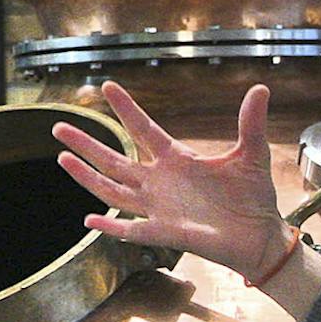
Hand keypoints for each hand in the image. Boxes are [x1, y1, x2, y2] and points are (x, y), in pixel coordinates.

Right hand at [54, 80, 288, 279]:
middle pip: (114, 160)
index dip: (126, 109)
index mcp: (177, 159)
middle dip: (87, 144)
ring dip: (87, 176)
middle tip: (59, 126)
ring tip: (62, 158)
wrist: (260, 235)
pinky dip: (109, 226)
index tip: (108, 86)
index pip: (143, 129)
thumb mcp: (252, 154)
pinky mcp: (163, 232)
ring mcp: (158, 207)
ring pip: (112, 190)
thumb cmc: (253, 196)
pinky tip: (88, 219)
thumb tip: (261, 89)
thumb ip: (251, 123)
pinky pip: (130, 229)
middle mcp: (159, 182)